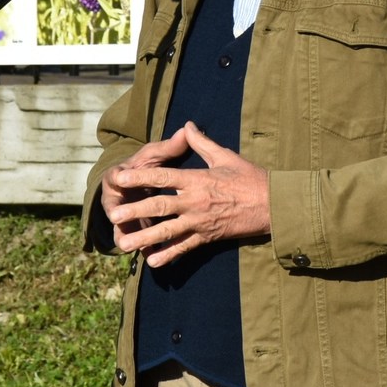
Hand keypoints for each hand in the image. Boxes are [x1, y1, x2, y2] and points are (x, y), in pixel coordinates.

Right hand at [100, 125, 192, 239]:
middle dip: (117, 212)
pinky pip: (135, 243)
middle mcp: (117, 198)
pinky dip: (143, 250)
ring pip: (123, 230)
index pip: (115, 175)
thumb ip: (169, 147)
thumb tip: (186, 130)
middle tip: (117, 217)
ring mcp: (123, 218)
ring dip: (127, 237)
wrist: (133, 187)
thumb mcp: (154, 155)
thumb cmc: (144, 168)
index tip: (120, 177)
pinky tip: (152, 257)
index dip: (117, 176)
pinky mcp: (132, 232)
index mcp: (119, 175)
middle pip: (115, 207)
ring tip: (132, 246)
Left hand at [103, 122, 270, 266]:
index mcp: (197, 178)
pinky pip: (184, 248)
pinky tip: (151, 261)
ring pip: (167, 231)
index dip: (140, 176)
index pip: (163, 176)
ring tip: (124, 244)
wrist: (273, 204)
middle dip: (134, 210)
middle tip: (113, 215)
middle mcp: (195, 201)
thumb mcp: (225, 156)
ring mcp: (200, 221)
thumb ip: (201, 142)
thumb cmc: (250, 178)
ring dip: (144, 237)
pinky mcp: (207, 237)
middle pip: (159, 205)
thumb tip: (187, 125)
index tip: (120, 178)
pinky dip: (167, 255)